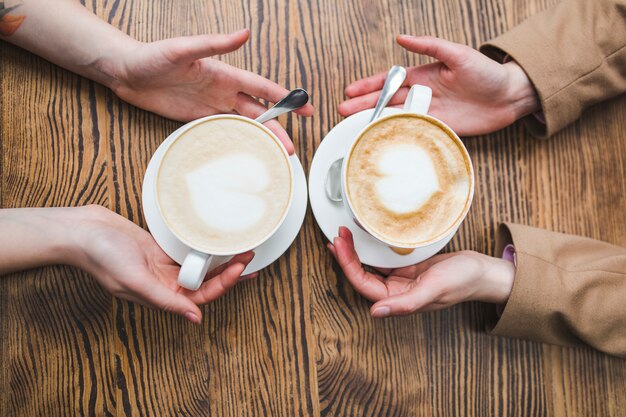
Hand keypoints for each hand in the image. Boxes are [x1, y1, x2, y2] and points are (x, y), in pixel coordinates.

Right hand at [68, 206, 255, 323]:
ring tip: (242, 248)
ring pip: (200, 267)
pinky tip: (218, 241)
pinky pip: (188, 251)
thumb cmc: (102, 256)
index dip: (224, 284)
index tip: (241, 268)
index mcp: (161, 295)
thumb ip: (165, 300)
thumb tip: (195, 320)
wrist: (83, 230)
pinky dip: (204, 248)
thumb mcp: (134, 280)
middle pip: (206, 282)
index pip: (202, 296)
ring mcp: (164, 266)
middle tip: (249, 256)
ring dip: (220, 260)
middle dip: (230, 272)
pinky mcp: (160, 249)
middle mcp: (165, 283)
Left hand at [110, 29, 313, 153]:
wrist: (126, 73)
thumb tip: (244, 33)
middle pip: (258, 112)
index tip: (304, 106)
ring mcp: (210, 106)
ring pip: (244, 124)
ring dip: (260, 138)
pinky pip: (223, 131)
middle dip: (277, 128)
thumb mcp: (183, 49)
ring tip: (275, 155)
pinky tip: (247, 152)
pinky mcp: (197, 119)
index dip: (284, 97)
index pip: (261, 88)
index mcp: (224, 74)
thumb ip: (214, 43)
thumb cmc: (152, 56)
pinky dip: (238, 142)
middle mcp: (222, 91)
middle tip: (291, 147)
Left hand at [327, 227, 514, 316]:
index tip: (338, 245)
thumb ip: (406, 304)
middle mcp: (395, 292)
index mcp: (398, 301)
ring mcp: (399, 279)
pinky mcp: (405, 267)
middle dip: (345, 256)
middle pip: (360, 275)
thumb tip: (376, 313)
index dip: (347, 266)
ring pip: (368, 266)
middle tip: (337, 235)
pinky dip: (369, 248)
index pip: (363, 285)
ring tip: (342, 235)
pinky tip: (362, 238)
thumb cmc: (462, 282)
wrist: (481, 271)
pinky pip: (381, 258)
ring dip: (354, 252)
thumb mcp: (434, 290)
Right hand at [338, 35, 539, 135]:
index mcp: (424, 75)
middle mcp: (423, 94)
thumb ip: (430, 45)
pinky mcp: (439, 128)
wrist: (510, 97)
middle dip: (364, 106)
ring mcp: (429, 112)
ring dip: (374, 121)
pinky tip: (381, 138)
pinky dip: (396, 135)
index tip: (351, 91)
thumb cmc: (487, 72)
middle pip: (387, 101)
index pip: (390, 80)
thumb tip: (403, 37)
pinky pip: (413, 131)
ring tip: (354, 126)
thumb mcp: (458, 54)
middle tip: (343, 112)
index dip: (369, 85)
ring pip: (395, 117)